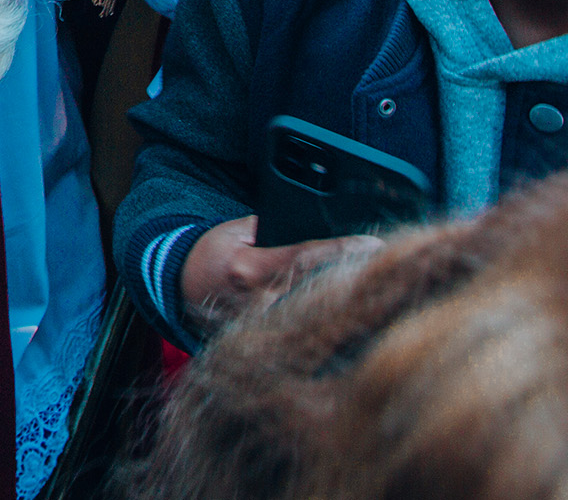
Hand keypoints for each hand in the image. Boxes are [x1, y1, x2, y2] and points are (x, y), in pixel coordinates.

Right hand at [178, 215, 380, 333]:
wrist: (179, 287)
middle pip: (320, 292)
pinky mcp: (266, 341)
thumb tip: (308, 227)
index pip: (307, 256)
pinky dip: (326, 325)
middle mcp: (260, 302)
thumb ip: (269, 228)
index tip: (375, 244)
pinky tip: (354, 323)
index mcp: (252, 270)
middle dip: (352, 282)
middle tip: (388, 272)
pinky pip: (302, 332)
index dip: (343, 249)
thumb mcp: (234, 230)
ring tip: (377, 296)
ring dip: (344, 307)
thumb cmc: (209, 254)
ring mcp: (264, 327)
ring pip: (315, 316)